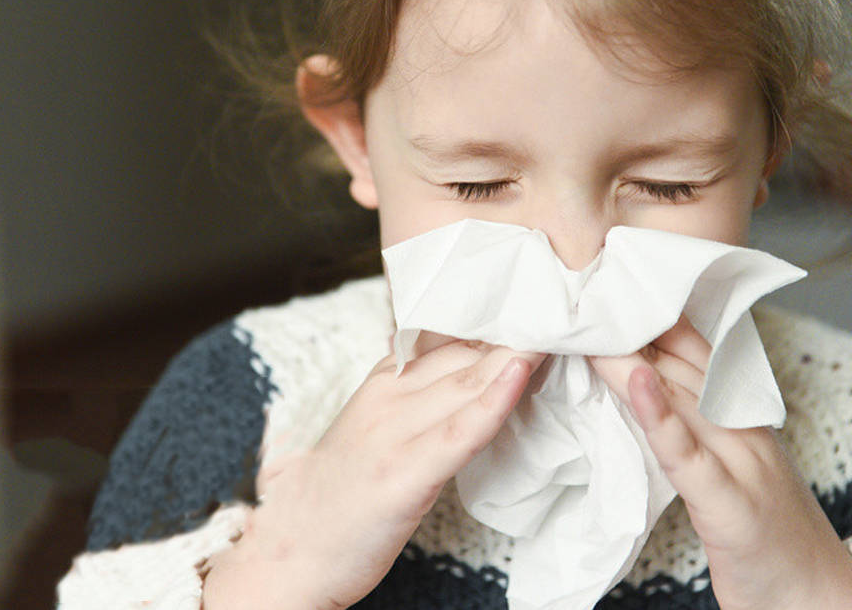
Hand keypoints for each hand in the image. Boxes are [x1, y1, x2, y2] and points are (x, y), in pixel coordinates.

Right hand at [203, 340, 543, 609]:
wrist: (286, 552)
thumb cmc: (336, 496)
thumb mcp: (371, 428)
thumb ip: (412, 395)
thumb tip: (466, 369)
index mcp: (382, 381)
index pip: (452, 336)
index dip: (499, 319)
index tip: (542, 299)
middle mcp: (387, 396)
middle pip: (466, 352)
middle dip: (518, 329)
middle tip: (565, 306)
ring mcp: (393, 433)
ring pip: (468, 379)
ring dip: (519, 351)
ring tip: (562, 324)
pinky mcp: (402, 475)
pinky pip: (459, 431)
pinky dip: (494, 399)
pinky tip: (521, 372)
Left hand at [589, 319, 851, 609]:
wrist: (821, 601)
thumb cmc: (767, 537)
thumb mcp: (731, 469)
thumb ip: (694, 427)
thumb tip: (641, 386)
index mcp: (745, 415)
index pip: (696, 349)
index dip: (652, 315)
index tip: (609, 286)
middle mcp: (746, 428)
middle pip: (683, 363)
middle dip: (632, 327)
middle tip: (585, 291)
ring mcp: (744, 465)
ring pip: (683, 396)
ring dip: (633, 357)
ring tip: (593, 323)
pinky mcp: (732, 507)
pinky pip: (689, 456)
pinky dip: (660, 417)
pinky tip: (636, 383)